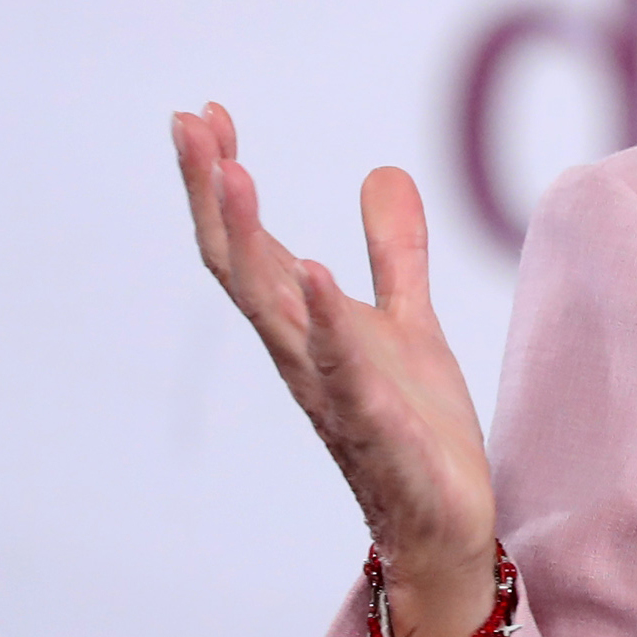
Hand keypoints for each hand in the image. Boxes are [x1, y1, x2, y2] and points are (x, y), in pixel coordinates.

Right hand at [172, 103, 498, 636]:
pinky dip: (329, 325)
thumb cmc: (416, 426)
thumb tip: (382, 170)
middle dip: (215, 194)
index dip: (221, 181)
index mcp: (306, 327)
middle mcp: (303, 355)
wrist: (445, 522)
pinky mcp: (380, 428)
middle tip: (191, 126)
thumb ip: (395, 252)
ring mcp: (333, 391)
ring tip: (235, 174)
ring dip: (253, 242)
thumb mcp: (409, 320)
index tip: (203, 114)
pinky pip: (345, 373)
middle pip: (242, 265)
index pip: (248, 244)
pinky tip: (319, 275)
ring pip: (276, 311)